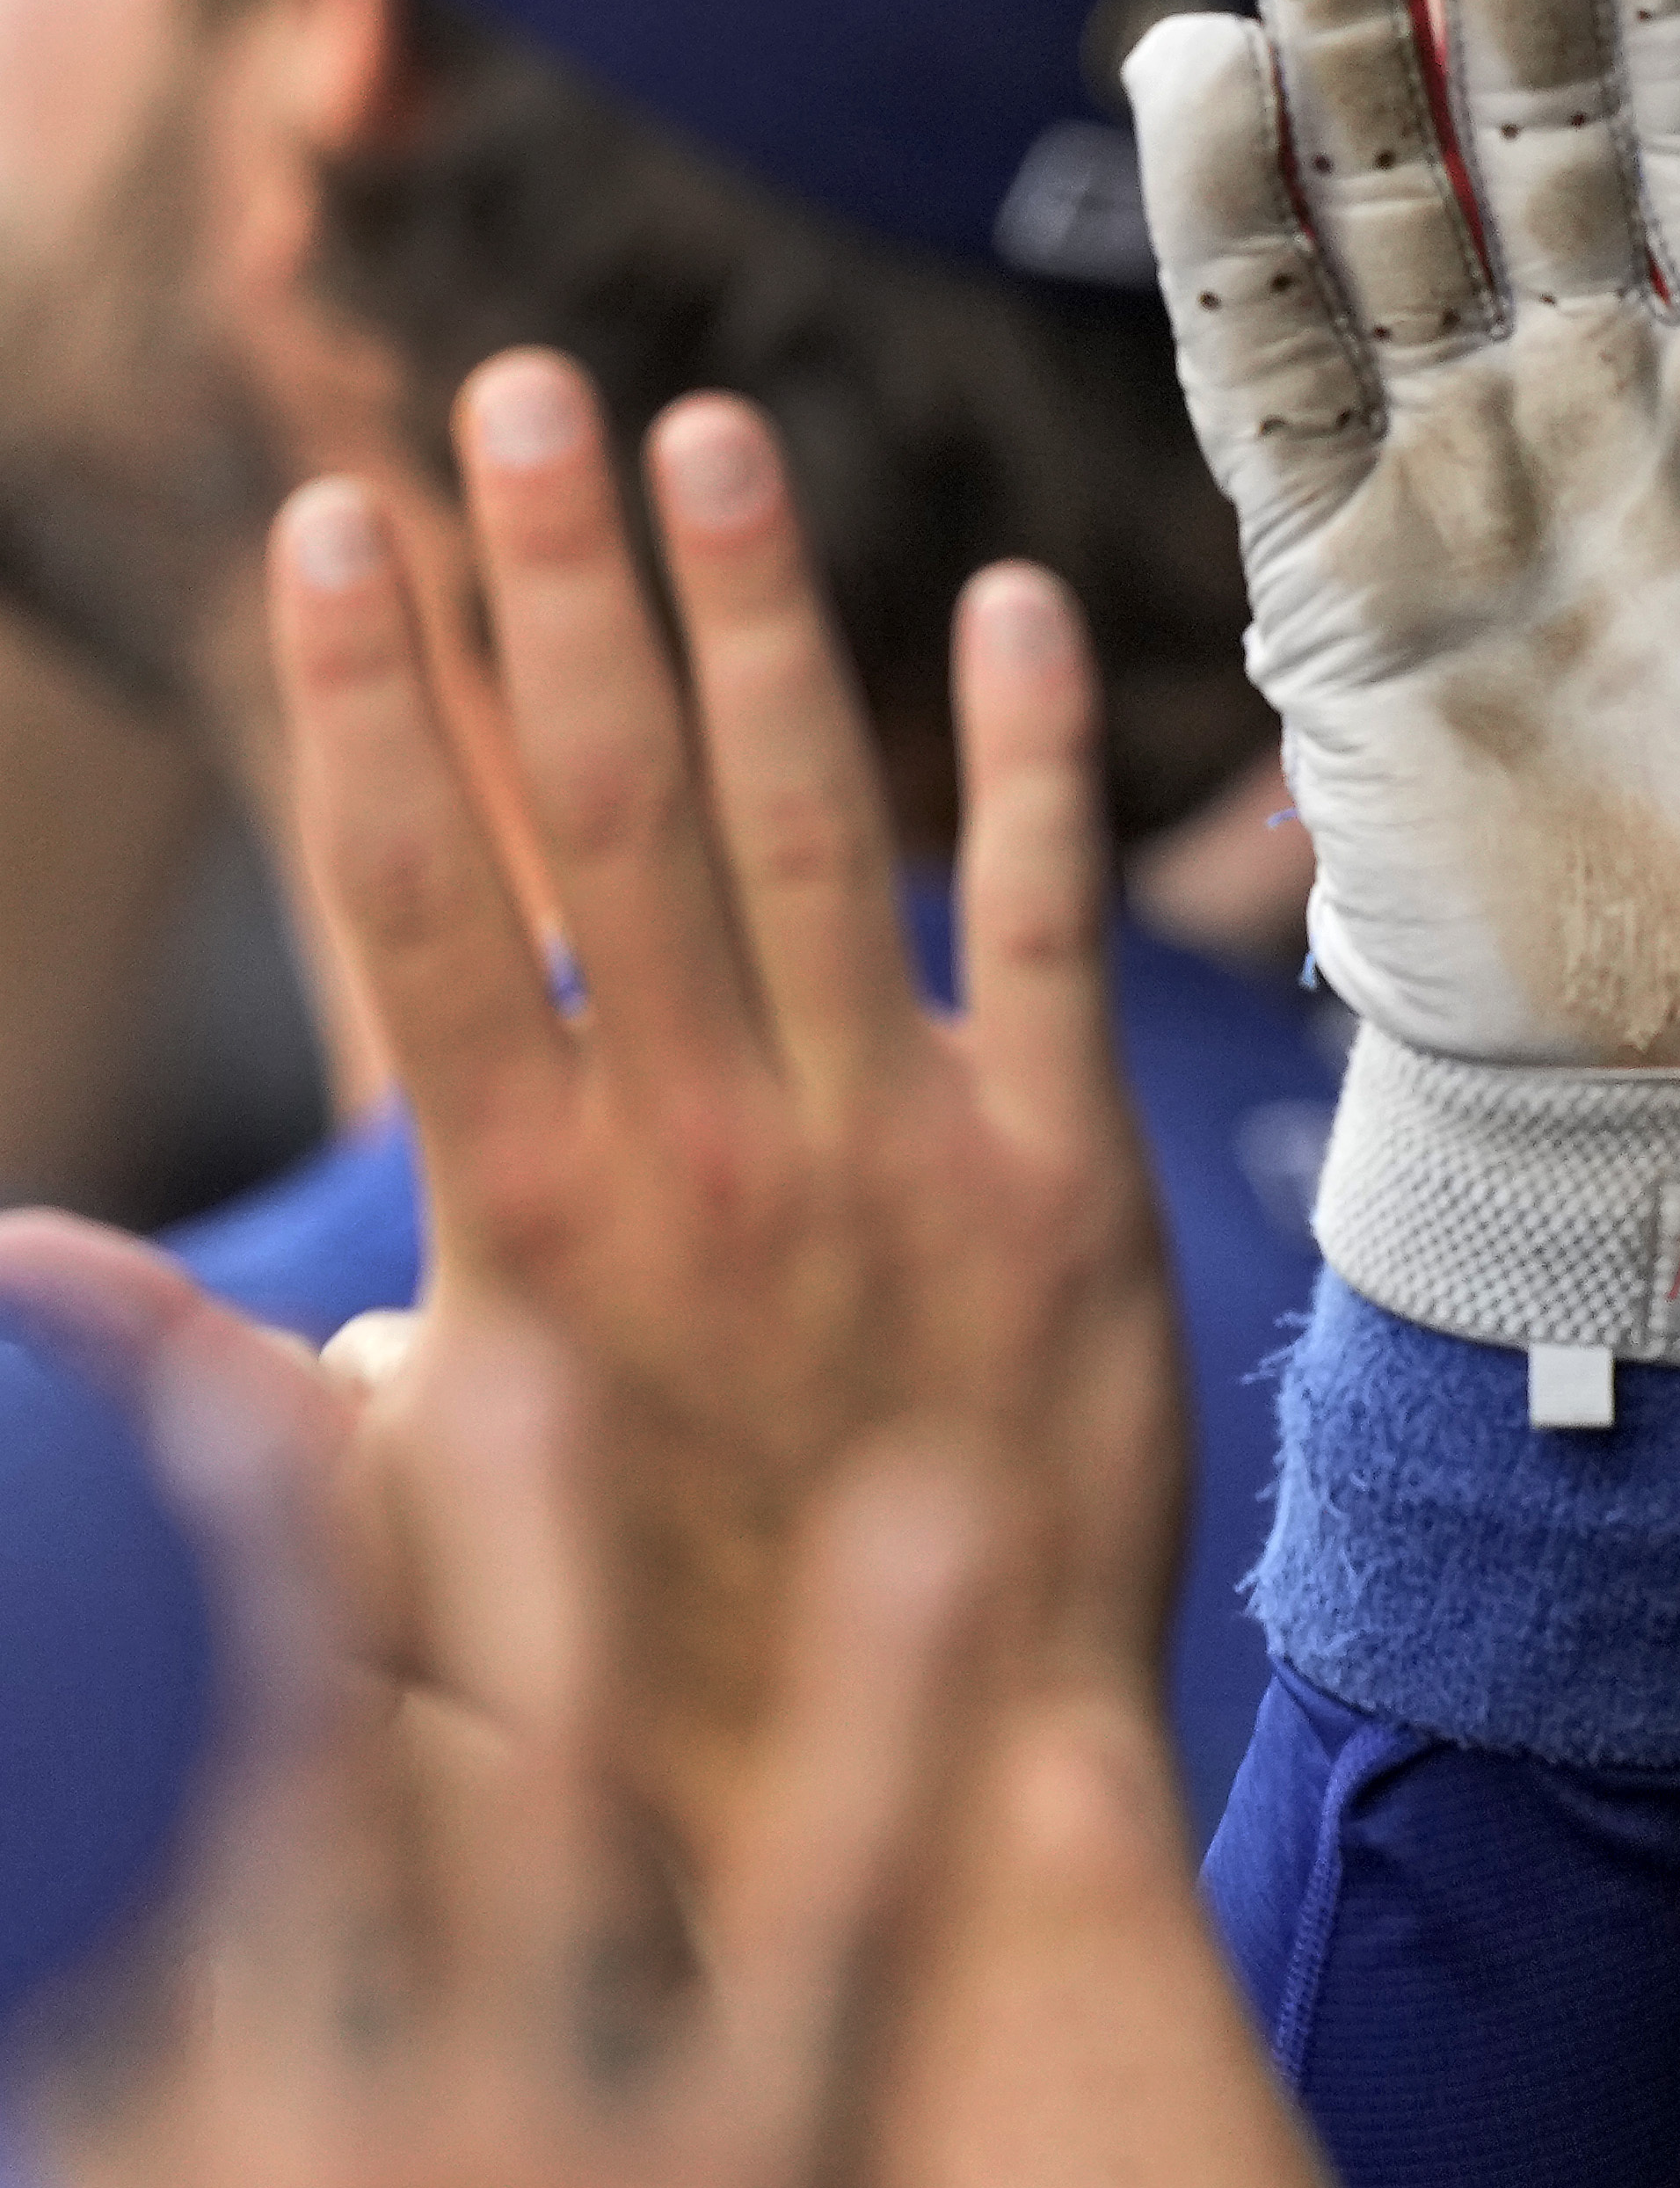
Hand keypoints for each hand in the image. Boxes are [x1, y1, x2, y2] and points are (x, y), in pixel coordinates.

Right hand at [274, 365, 1182, 1826]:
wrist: (929, 1791)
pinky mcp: (1066, 1186)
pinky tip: (1012, 611)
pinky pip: (1044, 933)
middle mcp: (710, 1153)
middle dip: (557, 587)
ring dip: (759, 617)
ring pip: (814, 829)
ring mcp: (899, 1156)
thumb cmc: (642, 1681)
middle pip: (610, 810)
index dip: (376, 703)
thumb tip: (2, 1274)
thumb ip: (211, 1381)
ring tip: (712, 435)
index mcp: (535, 1217)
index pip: (424, 900)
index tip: (340, 530)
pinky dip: (1024, 766)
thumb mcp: (386, 1535)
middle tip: (522, 395)